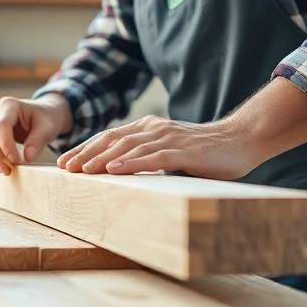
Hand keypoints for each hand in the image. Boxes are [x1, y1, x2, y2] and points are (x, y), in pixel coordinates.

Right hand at [0, 94, 72, 174]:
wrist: (41, 116)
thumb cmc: (44, 119)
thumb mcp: (47, 127)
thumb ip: (38, 141)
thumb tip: (27, 157)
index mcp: (9, 105)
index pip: (1, 125)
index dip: (6, 145)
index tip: (15, 160)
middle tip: (8, 171)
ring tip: (5, 171)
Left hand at [56, 78, 306, 178]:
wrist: (242, 139)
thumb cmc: (206, 152)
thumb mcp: (171, 154)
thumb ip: (149, 159)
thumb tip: (123, 178)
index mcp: (149, 128)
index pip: (110, 137)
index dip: (85, 148)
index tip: (64, 161)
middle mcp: (154, 129)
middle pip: (112, 139)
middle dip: (85, 153)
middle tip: (64, 167)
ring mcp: (168, 138)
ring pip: (127, 147)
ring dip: (102, 158)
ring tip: (81, 170)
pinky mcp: (183, 151)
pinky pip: (152, 157)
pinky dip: (131, 163)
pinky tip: (114, 170)